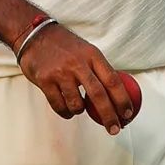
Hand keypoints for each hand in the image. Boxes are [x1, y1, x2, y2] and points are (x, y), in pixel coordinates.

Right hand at [18, 24, 135, 134]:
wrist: (36, 35)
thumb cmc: (65, 46)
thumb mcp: (87, 51)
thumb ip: (99, 70)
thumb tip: (117, 93)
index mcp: (92, 56)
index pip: (113, 80)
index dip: (123, 99)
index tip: (128, 113)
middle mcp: (78, 64)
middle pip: (99, 95)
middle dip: (109, 116)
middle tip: (115, 129)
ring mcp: (61, 72)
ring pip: (77, 104)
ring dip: (80, 111)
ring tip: (78, 108)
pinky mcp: (45, 80)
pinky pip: (58, 106)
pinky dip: (65, 112)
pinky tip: (67, 110)